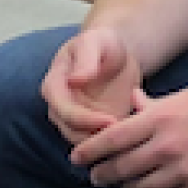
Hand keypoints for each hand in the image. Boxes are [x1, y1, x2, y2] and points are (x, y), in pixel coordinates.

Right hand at [42, 29, 145, 145]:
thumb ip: (85, 59)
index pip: (64, 111)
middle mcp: (59, 108)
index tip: (111, 121)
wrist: (116, 56)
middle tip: (127, 134)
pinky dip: (115, 145)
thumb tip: (74, 79)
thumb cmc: (102, 44)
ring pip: (85, 145)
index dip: (85, 120)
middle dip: (98, 138)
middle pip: (72, 134)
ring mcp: (74, 122)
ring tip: (132, 137)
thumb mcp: (95, 42)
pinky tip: (134, 137)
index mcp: (54, 87)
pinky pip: (100, 145)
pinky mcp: (91, 130)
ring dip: (107, 145)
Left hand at [72, 82, 187, 187]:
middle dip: (102, 175)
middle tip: (96, 177)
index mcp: (159, 119)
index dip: (89, 152)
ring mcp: (183, 171)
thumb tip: (131, 103)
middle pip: (120, 169)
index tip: (77, 159)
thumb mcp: (183, 97)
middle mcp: (166, 147)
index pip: (111, 139)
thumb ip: (153, 106)